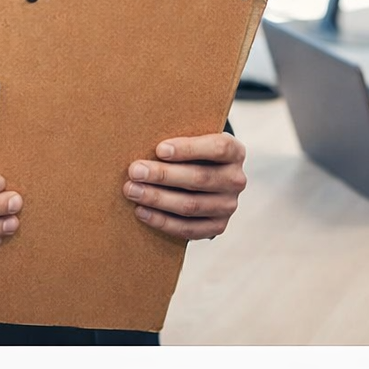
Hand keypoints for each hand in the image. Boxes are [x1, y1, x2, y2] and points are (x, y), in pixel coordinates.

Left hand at [125, 133, 246, 240]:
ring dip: (157, 199)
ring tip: (132, 191)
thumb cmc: (192, 154)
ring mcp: (228, 205)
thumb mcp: (195, 140)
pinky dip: (162, 221)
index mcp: (235, 152)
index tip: (159, 149)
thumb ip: (179, 142)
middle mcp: (236, 179)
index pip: (217, 149)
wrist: (207, 180)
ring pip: (190, 205)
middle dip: (163, 175)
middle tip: (135, 171)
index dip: (189, 149)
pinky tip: (141, 212)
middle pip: (199, 178)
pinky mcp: (217, 226)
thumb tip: (143, 143)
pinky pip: (188, 228)